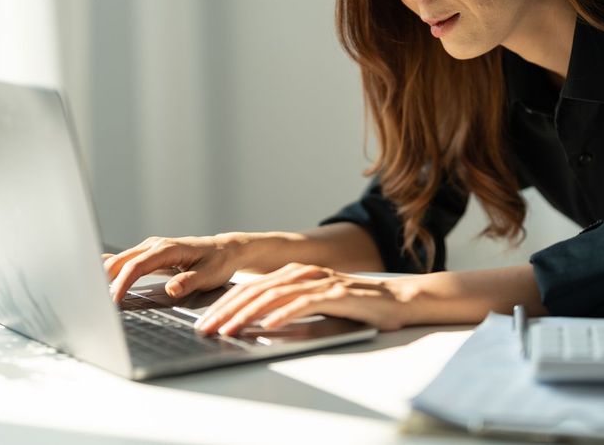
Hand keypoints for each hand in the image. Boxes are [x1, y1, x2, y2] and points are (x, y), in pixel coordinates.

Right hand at [101, 233, 249, 303]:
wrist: (225, 250)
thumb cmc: (218, 262)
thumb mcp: (209, 274)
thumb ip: (189, 282)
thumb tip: (171, 290)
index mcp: (167, 249)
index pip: (136, 266)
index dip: (122, 284)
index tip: (113, 301)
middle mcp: (155, 245)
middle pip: (121, 261)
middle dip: (106, 280)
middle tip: (96, 303)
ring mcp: (150, 248)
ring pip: (120, 260)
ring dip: (106, 276)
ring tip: (95, 296)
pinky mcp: (148, 254)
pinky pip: (125, 261)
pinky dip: (112, 271)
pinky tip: (98, 278)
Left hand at [193, 262, 413, 336]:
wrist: (398, 300)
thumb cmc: (357, 307)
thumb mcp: (315, 307)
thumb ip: (289, 310)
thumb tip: (255, 327)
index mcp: (295, 273)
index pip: (251, 288)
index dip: (225, 305)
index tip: (204, 322)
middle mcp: (304, 273)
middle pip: (256, 290)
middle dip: (227, 310)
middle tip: (206, 329)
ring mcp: (320, 281)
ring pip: (275, 296)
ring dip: (248, 314)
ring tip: (230, 330)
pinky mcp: (337, 294)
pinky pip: (305, 304)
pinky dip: (285, 315)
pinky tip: (269, 327)